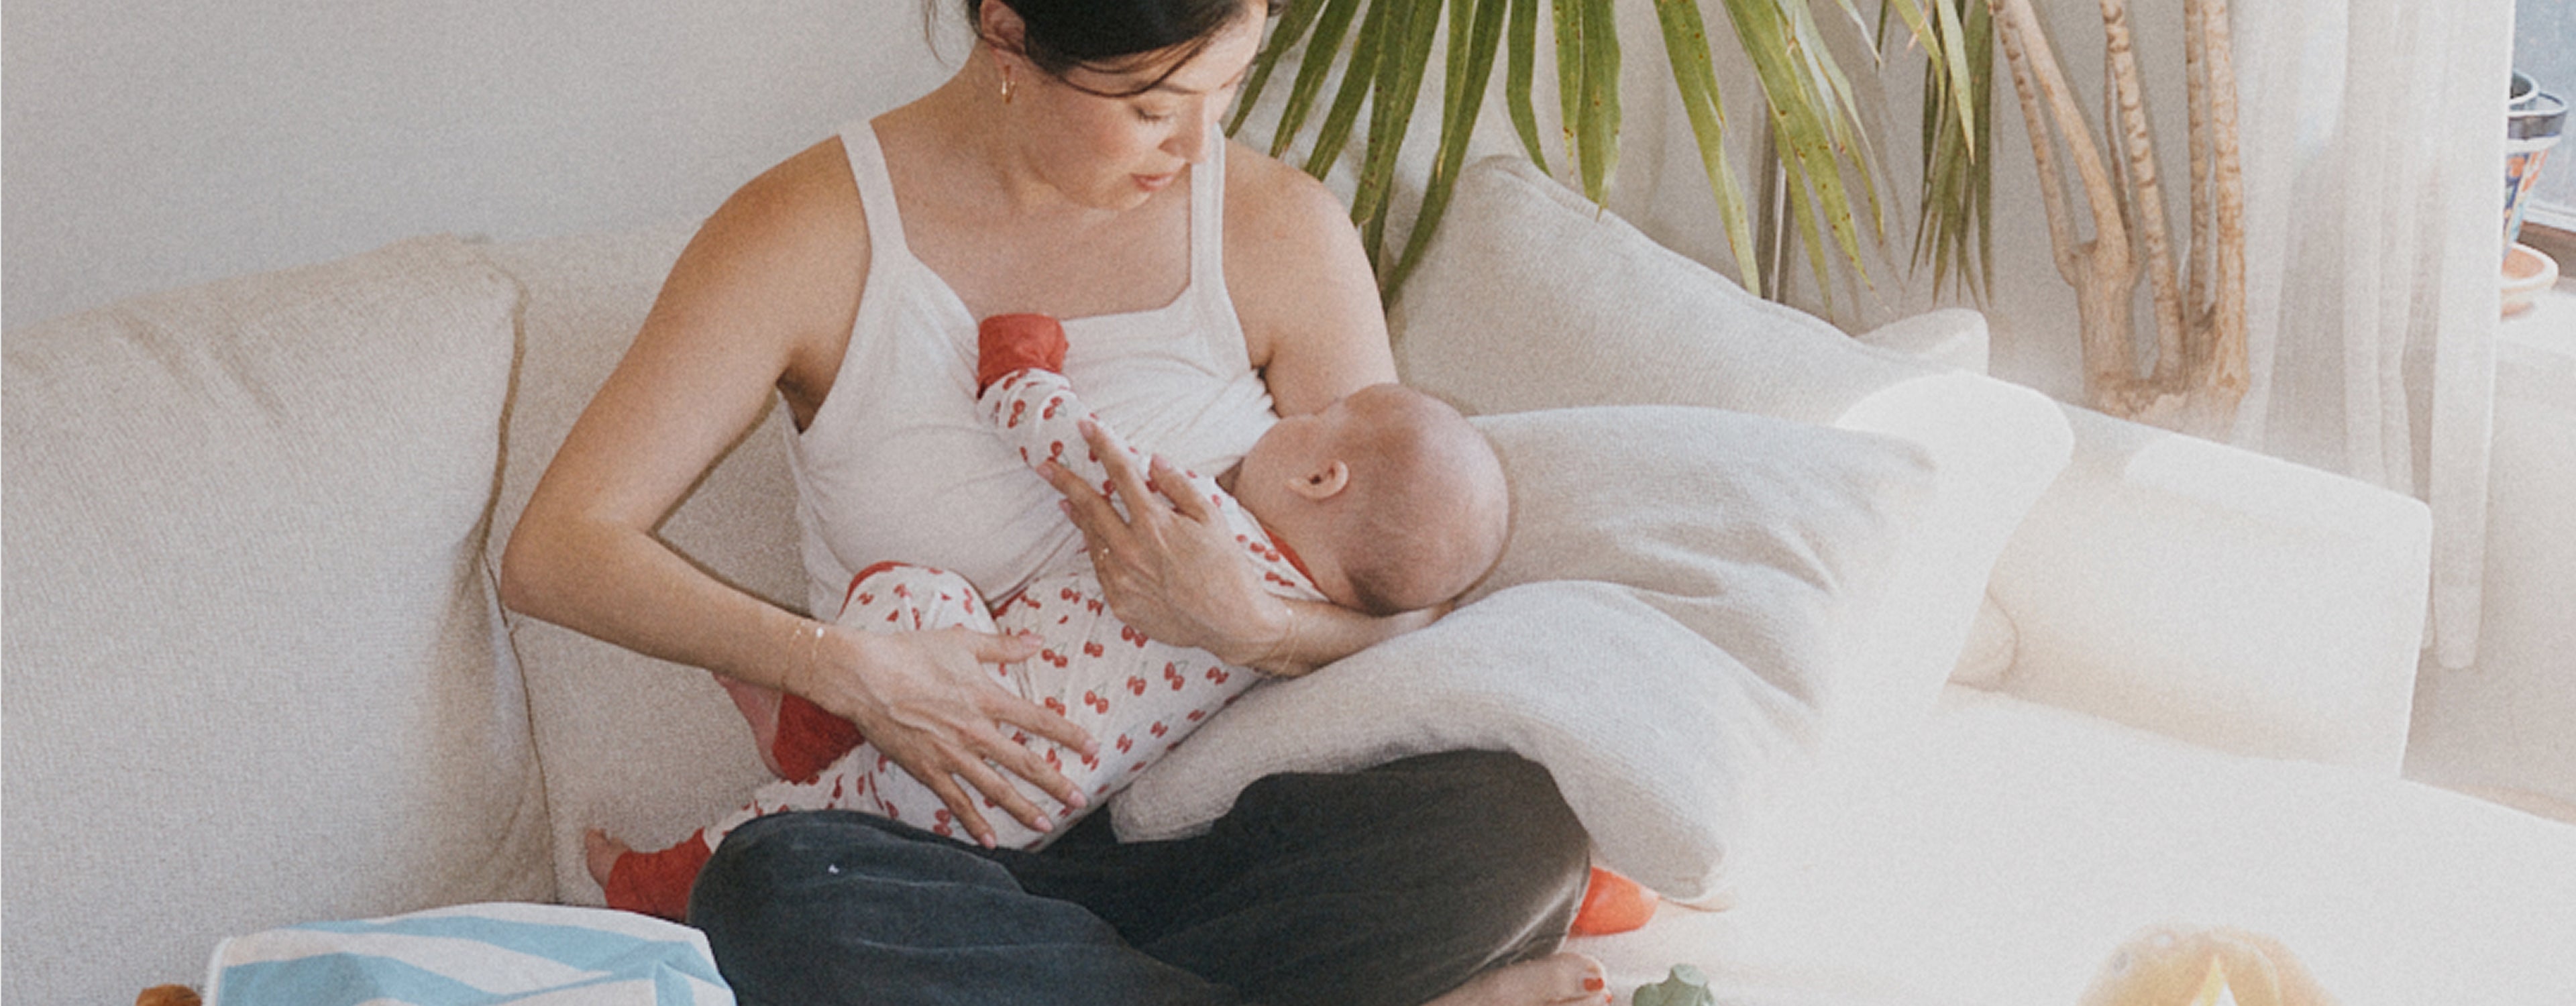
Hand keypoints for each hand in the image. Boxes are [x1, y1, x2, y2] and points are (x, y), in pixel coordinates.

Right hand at [794, 624, 1095, 846]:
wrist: (864, 676)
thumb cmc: (911, 653)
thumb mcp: (962, 641)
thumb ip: (1003, 646)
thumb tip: (1037, 641)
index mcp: (987, 698)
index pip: (1039, 720)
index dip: (1068, 734)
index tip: (1093, 747)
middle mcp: (975, 732)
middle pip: (1024, 763)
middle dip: (1055, 783)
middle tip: (1079, 800)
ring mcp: (951, 755)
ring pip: (995, 788)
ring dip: (1022, 809)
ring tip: (1045, 825)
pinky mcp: (927, 770)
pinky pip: (956, 802)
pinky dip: (973, 822)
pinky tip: (990, 839)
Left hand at [1040, 418, 1289, 666]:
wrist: (1232, 623)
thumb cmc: (1228, 567)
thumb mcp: (1212, 517)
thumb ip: (1178, 487)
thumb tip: (1153, 462)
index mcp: (1154, 523)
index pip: (1120, 473)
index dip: (1102, 445)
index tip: (1086, 426)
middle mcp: (1131, 550)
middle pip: (1089, 506)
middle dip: (1065, 482)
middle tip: (1045, 466)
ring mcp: (1122, 580)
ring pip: (1091, 539)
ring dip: (1078, 517)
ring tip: (1066, 501)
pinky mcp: (1120, 604)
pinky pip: (1101, 569)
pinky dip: (1096, 550)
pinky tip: (1096, 541)